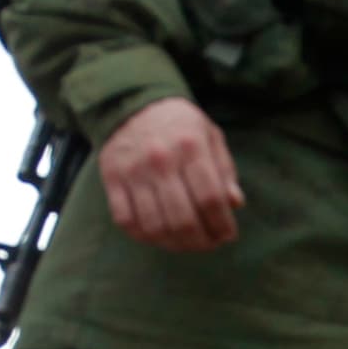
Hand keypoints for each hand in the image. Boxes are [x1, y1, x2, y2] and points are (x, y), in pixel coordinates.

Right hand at [100, 95, 242, 251]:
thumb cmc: (179, 125)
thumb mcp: (210, 136)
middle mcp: (161, 160)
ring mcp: (133, 172)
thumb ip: (224, 170)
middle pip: (182, 218)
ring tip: (187, 244)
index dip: (221, 224)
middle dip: (201, 241)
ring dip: (175, 244)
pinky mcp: (112, 180)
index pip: (210, 198)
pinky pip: (126, 221)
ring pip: (154, 225)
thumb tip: (235, 203)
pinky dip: (144, 237)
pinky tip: (159, 236)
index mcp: (191, 146)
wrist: (132, 103)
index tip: (227, 235)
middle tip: (209, 244)